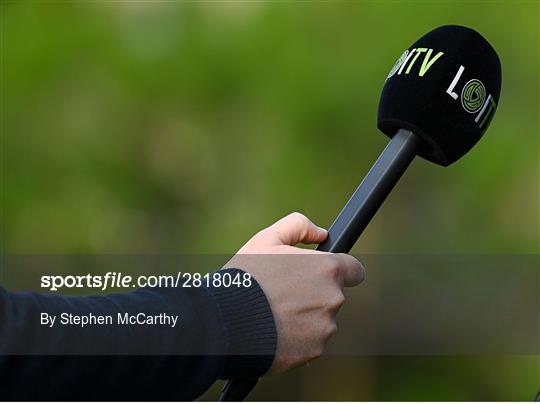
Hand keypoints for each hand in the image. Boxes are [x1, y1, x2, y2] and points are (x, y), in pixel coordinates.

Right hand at [225, 212, 364, 373]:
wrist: (227, 322)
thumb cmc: (246, 278)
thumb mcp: (266, 239)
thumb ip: (297, 226)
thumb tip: (321, 233)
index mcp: (326, 268)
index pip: (355, 270)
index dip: (340, 271)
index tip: (323, 275)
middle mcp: (333, 298)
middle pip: (333, 296)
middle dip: (313, 294)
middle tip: (284, 294)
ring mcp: (325, 327)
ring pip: (321, 320)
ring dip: (304, 317)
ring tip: (274, 313)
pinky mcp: (314, 351)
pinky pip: (310, 342)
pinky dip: (296, 338)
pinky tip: (274, 331)